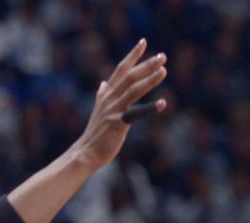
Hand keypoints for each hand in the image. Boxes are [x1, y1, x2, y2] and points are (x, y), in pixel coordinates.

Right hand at [71, 38, 167, 168]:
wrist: (86, 152)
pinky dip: (150, 108)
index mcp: (106, 94)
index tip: (143, 42)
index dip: (132, 55)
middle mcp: (109, 98)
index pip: (120, 69)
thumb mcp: (99, 110)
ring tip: (164, 70)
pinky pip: (136, 113)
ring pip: (133, 89)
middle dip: (146, 64)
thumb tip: (103, 84)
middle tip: (162, 56)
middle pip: (129, 76)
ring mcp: (113, 110)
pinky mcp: (118, 123)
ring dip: (149, 79)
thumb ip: (102, 95)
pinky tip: (163, 103)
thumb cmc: (96, 134)